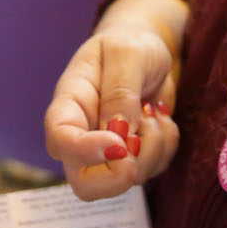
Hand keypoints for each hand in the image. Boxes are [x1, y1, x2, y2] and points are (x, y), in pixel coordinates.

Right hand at [43, 0, 185, 201]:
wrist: (146, 48)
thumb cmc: (129, 44)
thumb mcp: (126, 54)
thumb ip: (121, 92)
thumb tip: (120, 134)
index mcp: (69, 103)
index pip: (60, 140)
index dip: (85, 151)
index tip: (120, 143)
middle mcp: (82, 134)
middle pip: (83, 183)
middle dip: (117, 177)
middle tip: (139, 144)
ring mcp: (106, 150)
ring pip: (124, 179)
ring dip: (151, 148)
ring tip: (152, 109)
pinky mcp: (132, 156)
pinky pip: (152, 169)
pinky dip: (165, 146)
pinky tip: (159, 117)